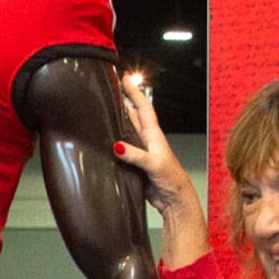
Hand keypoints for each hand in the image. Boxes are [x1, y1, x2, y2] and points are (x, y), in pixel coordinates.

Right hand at [114, 69, 209, 268]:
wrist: (175, 201)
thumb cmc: (172, 180)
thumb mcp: (155, 165)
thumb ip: (137, 155)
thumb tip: (117, 146)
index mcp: (153, 135)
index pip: (142, 108)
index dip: (133, 92)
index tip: (124, 78)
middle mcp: (146, 140)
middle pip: (132, 115)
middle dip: (123, 101)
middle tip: (109, 87)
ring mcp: (140, 151)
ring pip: (126, 131)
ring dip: (116, 119)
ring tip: (104, 107)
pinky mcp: (134, 164)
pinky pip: (121, 149)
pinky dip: (113, 141)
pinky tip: (104, 140)